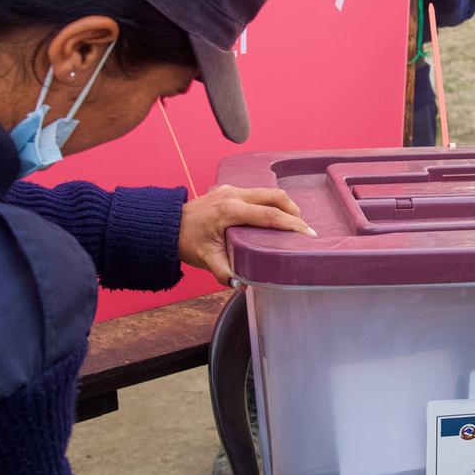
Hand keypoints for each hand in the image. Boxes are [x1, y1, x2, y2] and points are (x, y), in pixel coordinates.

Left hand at [178, 185, 314, 284]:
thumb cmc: (186, 241)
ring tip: (294, 223)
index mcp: (230, 210)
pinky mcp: (230, 190)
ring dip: (284, 205)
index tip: (307, 233)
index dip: (291, 224)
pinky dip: (272, 203)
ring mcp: (231, 189)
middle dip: (294, 211)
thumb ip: (223, 272)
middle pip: (274, 196)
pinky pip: (258, 193)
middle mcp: (233, 195)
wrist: (167, 225)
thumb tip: (241, 284)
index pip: (269, 215)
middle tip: (304, 228)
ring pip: (268, 191)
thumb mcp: (205, 259)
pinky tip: (275, 216)